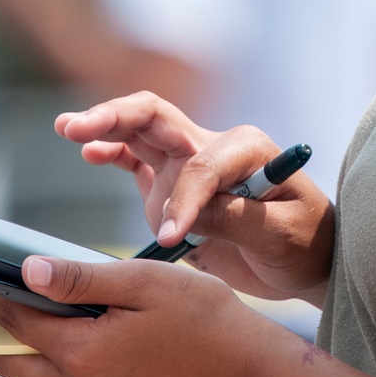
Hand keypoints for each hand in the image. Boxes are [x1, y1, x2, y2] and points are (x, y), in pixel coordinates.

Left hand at [0, 255, 279, 376]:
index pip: (17, 322)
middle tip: (16, 305)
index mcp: (83, 353)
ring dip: (57, 357)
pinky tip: (124, 358)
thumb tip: (27, 272)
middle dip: (10, 335)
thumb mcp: (145, 283)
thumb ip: (82, 279)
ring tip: (89, 324)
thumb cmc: (205, 318)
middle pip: (17, 366)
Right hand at [56, 93, 334, 301]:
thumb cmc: (304, 241)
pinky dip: (111, 152)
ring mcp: (189, 163)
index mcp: (245, 148)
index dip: (183, 199)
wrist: (306, 259)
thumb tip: (188, 214)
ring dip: (104, 125)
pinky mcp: (173, 185)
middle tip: (77, 126)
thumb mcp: (280, 234)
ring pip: (140, 131)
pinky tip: (89, 153)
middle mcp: (213, 146)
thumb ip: (236, 218)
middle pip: (157, 117)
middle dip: (116, 117)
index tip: (172, 238)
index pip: (200, 164)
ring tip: (68, 128)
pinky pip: (136, 160)